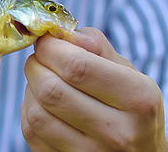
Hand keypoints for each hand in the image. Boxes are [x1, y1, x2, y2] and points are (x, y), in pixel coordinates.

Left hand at [21, 27, 167, 151]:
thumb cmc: (133, 108)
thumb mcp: (130, 74)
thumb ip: (97, 47)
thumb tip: (63, 33)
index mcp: (138, 99)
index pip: (76, 67)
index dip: (51, 47)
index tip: (47, 40)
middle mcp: (117, 132)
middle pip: (51, 90)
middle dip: (36, 65)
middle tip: (40, 58)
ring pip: (37, 114)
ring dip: (30, 89)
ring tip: (42, 79)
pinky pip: (32, 134)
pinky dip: (29, 111)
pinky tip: (42, 103)